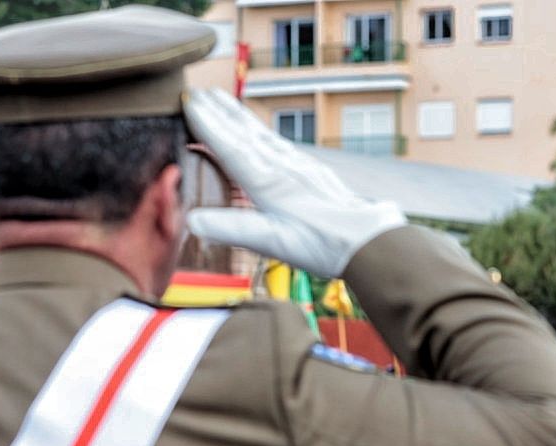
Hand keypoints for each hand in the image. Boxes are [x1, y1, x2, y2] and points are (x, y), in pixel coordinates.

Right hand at [185, 89, 405, 278]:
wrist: (366, 240)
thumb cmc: (321, 244)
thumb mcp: (272, 241)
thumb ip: (232, 229)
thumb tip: (193, 222)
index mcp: (268, 181)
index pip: (231, 146)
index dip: (208, 125)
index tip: (189, 102)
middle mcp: (282, 166)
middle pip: (245, 133)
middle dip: (219, 112)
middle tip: (198, 91)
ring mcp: (298, 166)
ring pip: (261, 134)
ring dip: (239, 117)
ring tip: (223, 101)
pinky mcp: (311, 172)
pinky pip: (278, 144)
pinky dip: (261, 133)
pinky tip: (262, 135)